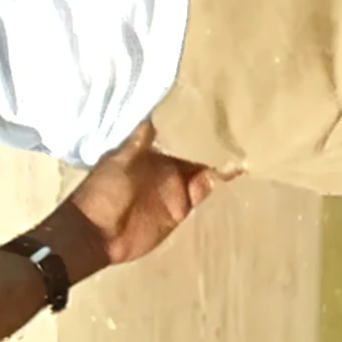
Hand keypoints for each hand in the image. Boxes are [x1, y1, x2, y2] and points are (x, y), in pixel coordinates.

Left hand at [60, 128, 229, 271]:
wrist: (97, 235)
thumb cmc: (103, 193)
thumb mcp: (118, 162)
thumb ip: (139, 142)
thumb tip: (155, 112)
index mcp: (148, 151)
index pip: (176, 132)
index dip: (192, 122)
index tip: (213, 106)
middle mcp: (164, 165)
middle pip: (194, 148)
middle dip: (212, 138)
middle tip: (238, 121)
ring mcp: (175, 186)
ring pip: (204, 167)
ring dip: (220, 157)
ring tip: (243, 141)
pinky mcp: (183, 206)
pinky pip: (204, 189)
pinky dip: (218, 179)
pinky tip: (236, 167)